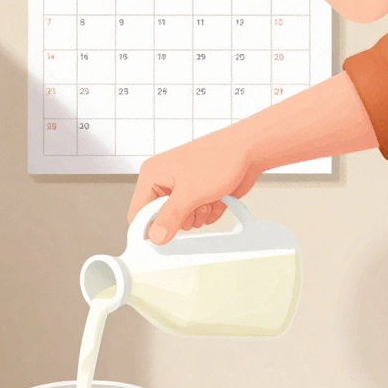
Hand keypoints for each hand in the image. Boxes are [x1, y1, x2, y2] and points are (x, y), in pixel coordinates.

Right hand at [128, 129, 261, 244]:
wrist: (250, 150)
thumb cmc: (220, 158)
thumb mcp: (190, 192)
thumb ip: (170, 217)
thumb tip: (155, 237)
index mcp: (152, 175)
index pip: (138, 212)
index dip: (149, 227)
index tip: (163, 237)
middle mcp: (164, 181)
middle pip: (161, 219)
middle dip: (182, 219)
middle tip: (194, 206)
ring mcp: (182, 188)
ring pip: (181, 220)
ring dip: (197, 216)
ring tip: (208, 198)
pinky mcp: (197, 194)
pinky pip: (197, 216)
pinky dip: (209, 212)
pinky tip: (216, 198)